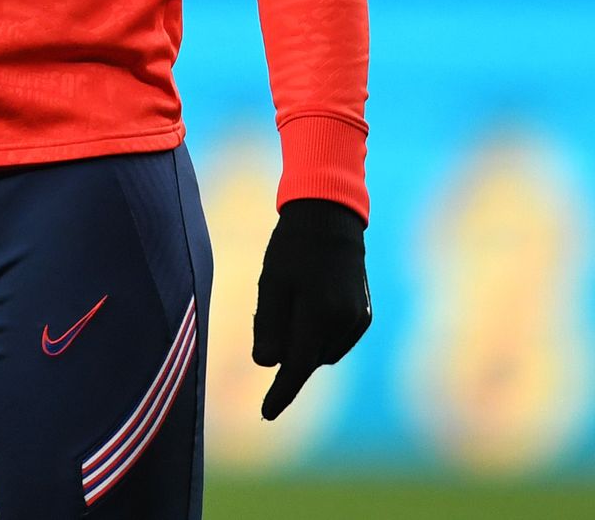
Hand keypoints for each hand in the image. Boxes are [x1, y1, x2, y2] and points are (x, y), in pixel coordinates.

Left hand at [252, 197, 370, 419]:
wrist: (330, 217)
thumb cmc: (293, 246)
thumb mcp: (271, 281)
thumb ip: (268, 324)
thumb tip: (267, 365)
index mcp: (320, 312)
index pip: (298, 365)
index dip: (282, 391)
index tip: (266, 413)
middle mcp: (345, 321)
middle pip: (306, 357)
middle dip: (286, 348)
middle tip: (272, 307)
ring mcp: (358, 320)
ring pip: (320, 352)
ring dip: (303, 341)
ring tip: (293, 298)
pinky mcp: (364, 316)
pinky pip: (334, 341)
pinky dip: (317, 334)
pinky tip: (309, 302)